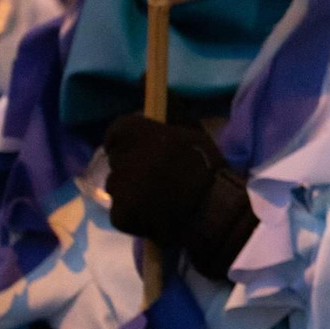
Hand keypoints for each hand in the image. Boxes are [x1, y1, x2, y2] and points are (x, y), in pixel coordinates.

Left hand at [103, 113, 221, 245]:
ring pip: (118, 187)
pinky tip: (154, 215)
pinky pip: (122, 212)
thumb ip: (167, 127)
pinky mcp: (119, 215)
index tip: (138, 148)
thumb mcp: (191, 134)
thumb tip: (159, 113)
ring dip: (131, 190)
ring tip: (156, 198)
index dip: (126, 141)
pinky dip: (134, 213)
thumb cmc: (206, 166)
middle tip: (154, 176)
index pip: (116, 132)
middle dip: (131, 166)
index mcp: (134, 133)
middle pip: (117, 161)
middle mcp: (119, 159)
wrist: (213, 208)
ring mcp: (117, 189)